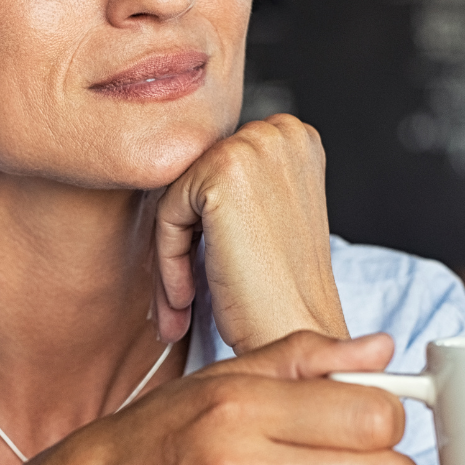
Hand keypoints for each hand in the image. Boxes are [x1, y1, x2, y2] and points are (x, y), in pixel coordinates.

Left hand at [152, 113, 343, 352]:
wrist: (297, 333)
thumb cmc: (281, 290)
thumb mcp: (266, 216)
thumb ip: (236, 183)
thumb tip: (175, 169)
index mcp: (295, 137)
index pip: (216, 169)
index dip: (204, 226)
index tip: (203, 272)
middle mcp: (280, 131)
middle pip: (194, 181)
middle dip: (185, 241)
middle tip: (183, 298)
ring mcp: (254, 146)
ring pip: (177, 198)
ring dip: (172, 257)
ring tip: (182, 305)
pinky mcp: (223, 171)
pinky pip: (167, 213)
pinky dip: (168, 261)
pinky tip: (186, 299)